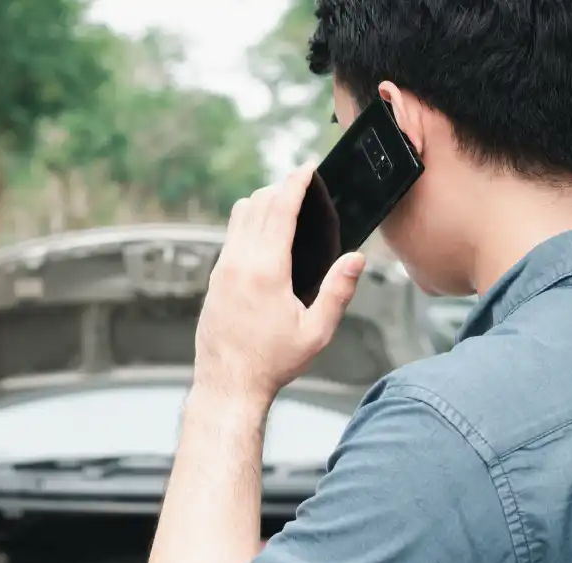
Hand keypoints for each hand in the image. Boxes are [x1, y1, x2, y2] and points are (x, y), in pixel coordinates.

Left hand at [194, 165, 366, 404]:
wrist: (228, 384)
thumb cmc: (272, 362)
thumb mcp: (317, 332)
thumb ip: (339, 292)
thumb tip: (356, 259)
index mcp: (266, 270)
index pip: (279, 209)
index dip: (295, 183)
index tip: (307, 169)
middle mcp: (238, 262)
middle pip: (256, 203)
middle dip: (280, 188)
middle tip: (301, 185)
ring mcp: (222, 269)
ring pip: (239, 216)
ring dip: (261, 202)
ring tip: (284, 205)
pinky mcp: (215, 279)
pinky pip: (231, 236)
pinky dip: (249, 222)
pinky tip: (265, 235)